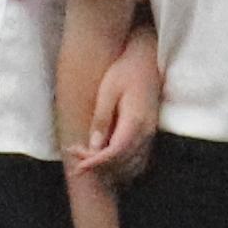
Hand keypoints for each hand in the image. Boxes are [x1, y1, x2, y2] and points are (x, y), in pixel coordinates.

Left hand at [80, 36, 165, 182]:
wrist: (147, 59)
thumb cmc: (125, 71)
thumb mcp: (107, 91)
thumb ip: (102, 119)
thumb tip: (94, 146)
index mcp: (135, 122)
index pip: (115, 153)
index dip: (95, 163)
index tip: (78, 166)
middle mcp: (146, 132)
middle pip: (123, 162)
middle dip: (98, 165)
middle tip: (76, 155)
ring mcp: (151, 134)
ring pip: (134, 165)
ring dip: (112, 169)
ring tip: (89, 159)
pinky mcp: (151, 133)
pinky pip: (140, 159)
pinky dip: (125, 166)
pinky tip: (109, 160)